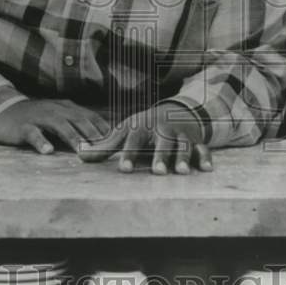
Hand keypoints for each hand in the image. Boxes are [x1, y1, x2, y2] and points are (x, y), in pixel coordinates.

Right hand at [0, 99, 110, 153]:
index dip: (104, 129)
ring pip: (60, 126)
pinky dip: (41, 142)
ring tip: (82, 151)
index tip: (117, 141)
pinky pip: (33, 133)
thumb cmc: (36, 118)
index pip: (91, 118)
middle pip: (79, 121)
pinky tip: (47, 151)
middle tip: (106, 150)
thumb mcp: (59, 117)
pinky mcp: (24, 126)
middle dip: (94, 135)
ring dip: (73, 138)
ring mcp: (40, 117)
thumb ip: (76, 126)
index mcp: (67, 109)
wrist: (4, 111)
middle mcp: (57, 110)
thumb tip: (99, 140)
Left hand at [78, 102, 211, 174]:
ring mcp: (180, 135)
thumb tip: (78, 156)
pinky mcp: (195, 141)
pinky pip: (203, 149)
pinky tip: (207, 169)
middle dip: (160, 156)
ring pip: (183, 145)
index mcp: (143, 128)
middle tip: (157, 172)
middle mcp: (162, 130)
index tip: (124, 170)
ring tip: (182, 172)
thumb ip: (104, 147)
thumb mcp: (125, 133)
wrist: (174, 112)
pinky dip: (206, 157)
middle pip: (162, 142)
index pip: (134, 141)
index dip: (129, 154)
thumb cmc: (144, 127)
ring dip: (183, 157)